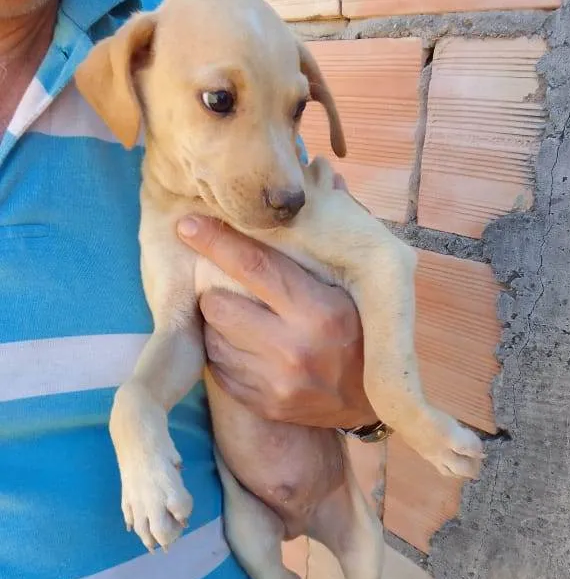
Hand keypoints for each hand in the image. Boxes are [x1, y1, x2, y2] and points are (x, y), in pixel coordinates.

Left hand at [177, 217, 375, 428]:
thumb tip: (318, 174)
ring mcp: (275, 382)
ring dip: (218, 322)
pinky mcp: (262, 404)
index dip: (216, 240)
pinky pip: (217, 368)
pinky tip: (244, 347)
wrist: (371, 402)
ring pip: (212, 336)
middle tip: (229, 288)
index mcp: (322, 312)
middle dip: (216, 290)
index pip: (255, 265)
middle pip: (219, 303)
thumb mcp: (356, 286)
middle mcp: (295, 349)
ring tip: (241, 318)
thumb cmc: (362, 331)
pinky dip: (222, 352)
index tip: (188, 224)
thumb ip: (330, 234)